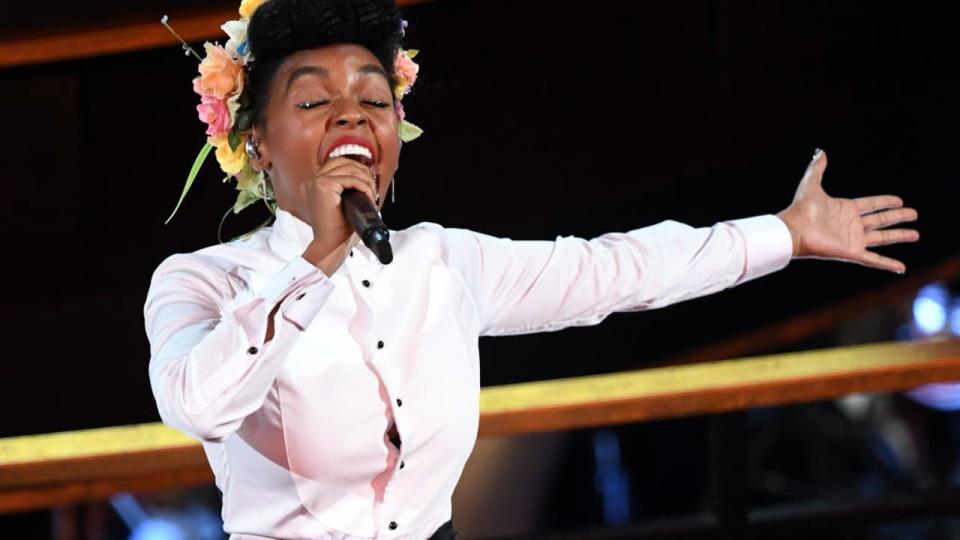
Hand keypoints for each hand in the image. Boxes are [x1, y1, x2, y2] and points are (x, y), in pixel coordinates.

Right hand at [299, 157, 377, 275]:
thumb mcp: (342, 205)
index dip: (355, 169)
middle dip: (362, 171)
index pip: (337, 164)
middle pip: (342, 161)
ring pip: (348, 168)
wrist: (330, 245)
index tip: (368, 181)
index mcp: (313, 184)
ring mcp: (316, 181)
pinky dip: (363, 186)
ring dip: (365, 179)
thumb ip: (347, 190)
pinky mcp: (323, 186)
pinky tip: (368, 196)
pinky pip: (350, 178)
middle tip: (372, 187)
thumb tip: (366, 179)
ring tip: (371, 194)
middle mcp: (311, 180)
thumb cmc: (337, 230)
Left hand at [776, 149, 918, 273]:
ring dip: (899, 236)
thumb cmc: (800, 209)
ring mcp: (853, 239)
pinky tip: (901, 267)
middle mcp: (851, 224)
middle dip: (897, 217)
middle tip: (914, 214)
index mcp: (845, 209)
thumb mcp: (811, 184)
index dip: (884, 202)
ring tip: (916, 234)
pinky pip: (874, 260)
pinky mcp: (852, 252)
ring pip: (882, 238)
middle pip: (880, 220)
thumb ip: (817, 169)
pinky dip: (887, 264)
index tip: (899, 200)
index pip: (871, 204)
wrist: (794, 230)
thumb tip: (820, 151)